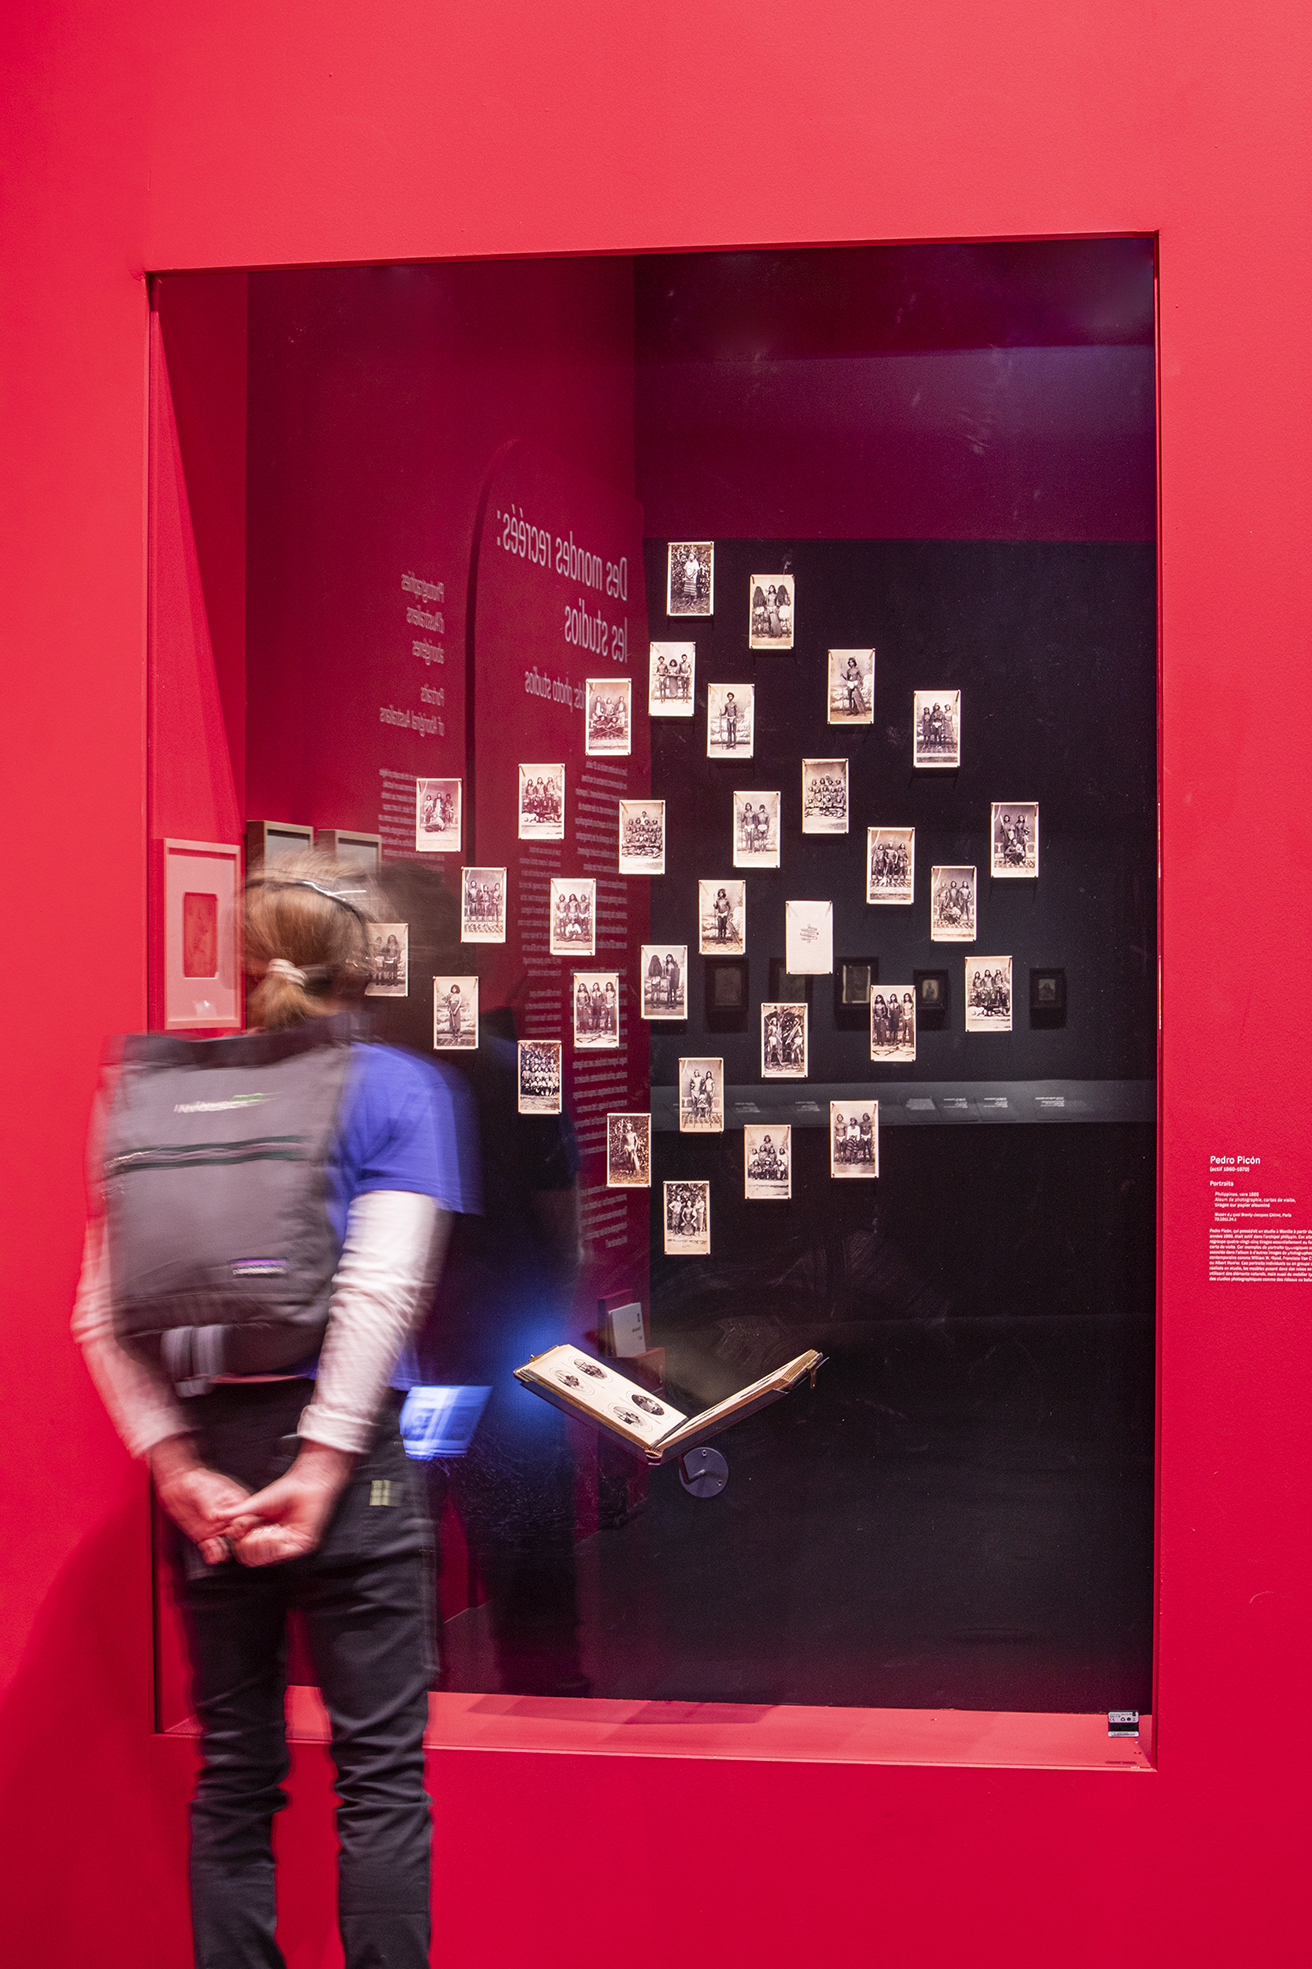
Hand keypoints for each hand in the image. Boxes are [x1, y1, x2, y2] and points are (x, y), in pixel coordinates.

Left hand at [149, 1436, 250, 1565]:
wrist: (176, 1487)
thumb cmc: (192, 1481)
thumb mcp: (200, 1487)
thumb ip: (208, 1502)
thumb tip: (213, 1515)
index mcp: (234, 1500)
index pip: (245, 1513)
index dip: (244, 1521)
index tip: (238, 1526)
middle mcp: (228, 1516)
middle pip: (239, 1530)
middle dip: (237, 1538)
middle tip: (232, 1541)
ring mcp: (217, 1527)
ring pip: (226, 1542)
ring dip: (225, 1549)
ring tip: (220, 1554)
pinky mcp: (205, 1535)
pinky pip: (211, 1547)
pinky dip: (212, 1553)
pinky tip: (213, 1557)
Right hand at [218, 1442, 353, 1567]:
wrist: (307, 1483)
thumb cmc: (284, 1490)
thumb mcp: (256, 1503)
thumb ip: (237, 1513)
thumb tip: (215, 1516)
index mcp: (262, 1533)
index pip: (244, 1550)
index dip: (239, 1544)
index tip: (237, 1530)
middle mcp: (273, 1542)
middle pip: (253, 1558)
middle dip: (248, 1546)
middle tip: (252, 1532)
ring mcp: (287, 1545)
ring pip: (265, 1559)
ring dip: (261, 1544)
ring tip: (265, 1529)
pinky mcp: (301, 1544)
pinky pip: (282, 1553)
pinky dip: (274, 1543)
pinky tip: (275, 1531)